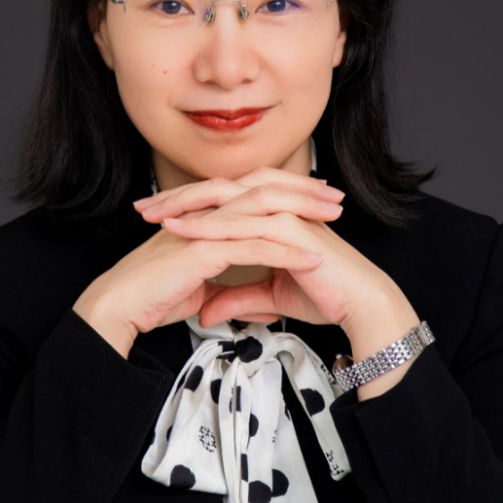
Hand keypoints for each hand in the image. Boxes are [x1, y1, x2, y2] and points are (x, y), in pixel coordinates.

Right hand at [72, 171, 326, 345]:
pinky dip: (285, 254)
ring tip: (334, 219)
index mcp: (206, 218)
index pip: (253, 197)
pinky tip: (312, 260)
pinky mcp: (203, 251)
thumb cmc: (150, 296)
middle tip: (336, 197)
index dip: (287, 194)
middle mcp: (206, 216)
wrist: (119, 307)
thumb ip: (226, 291)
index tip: (317, 197)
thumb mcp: (199, 292)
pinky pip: (251, 249)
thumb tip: (254, 305)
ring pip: (262, 214)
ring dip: (302, 215)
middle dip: (303, 193)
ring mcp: (204, 230)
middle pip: (263, 193)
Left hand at [133, 167, 420, 341]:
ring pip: (227, 199)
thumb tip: (206, 312)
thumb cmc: (326, 294)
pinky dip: (211, 225)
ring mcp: (284, 212)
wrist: (360, 305)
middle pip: (218, 189)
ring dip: (188, 206)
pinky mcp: (290, 228)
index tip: (152, 216)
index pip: (222, 200)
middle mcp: (277, 205)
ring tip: (155, 216)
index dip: (185, 205)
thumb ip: (237, 299)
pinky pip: (243, 222)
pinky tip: (184, 231)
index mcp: (272, 213)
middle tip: (141, 208)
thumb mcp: (269, 297)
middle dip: (177, 197)